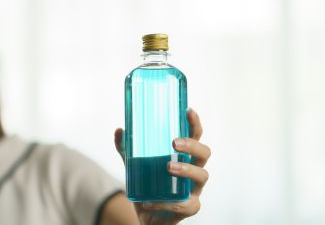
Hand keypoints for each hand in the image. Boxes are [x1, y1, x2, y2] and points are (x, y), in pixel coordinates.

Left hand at [114, 108, 210, 224]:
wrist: (146, 216)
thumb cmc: (147, 185)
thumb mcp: (134, 165)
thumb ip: (127, 149)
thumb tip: (119, 130)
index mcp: (184, 156)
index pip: (195, 136)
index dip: (194, 123)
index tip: (188, 110)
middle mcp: (193, 170)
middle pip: (204, 153)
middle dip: (192, 145)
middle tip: (174, 143)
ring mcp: (194, 190)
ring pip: (202, 176)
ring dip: (186, 169)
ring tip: (168, 166)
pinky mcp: (189, 208)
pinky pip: (184, 204)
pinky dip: (165, 202)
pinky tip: (149, 201)